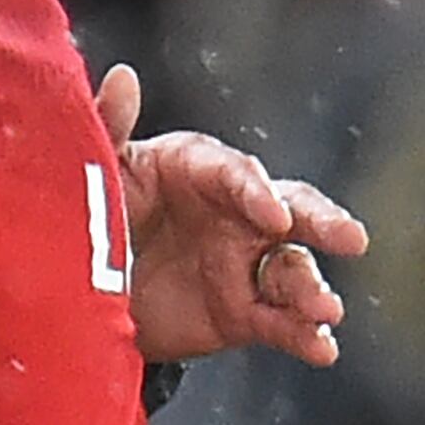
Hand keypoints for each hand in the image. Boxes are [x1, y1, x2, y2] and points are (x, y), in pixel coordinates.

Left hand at [97, 63, 367, 367]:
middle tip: (350, 239)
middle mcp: (233, 211)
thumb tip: (122, 77)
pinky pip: (280, 321)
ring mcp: (243, 263)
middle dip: (322, 222)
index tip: (273, 214)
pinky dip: (304, 334)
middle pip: (291, 209)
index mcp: (196, 169)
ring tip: (325, 309)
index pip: (235, 172)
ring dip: (312, 289)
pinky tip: (322, 347)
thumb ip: (109, 128)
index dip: (256, 191)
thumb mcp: (93, 174)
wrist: (74, 290)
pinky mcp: (244, 312)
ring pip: (292, 270)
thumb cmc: (90, 214)